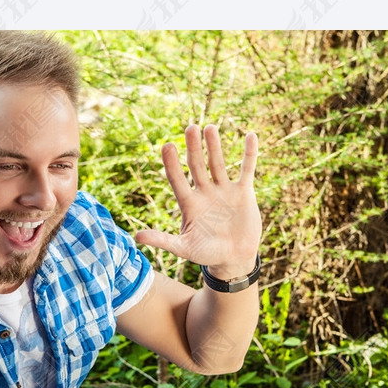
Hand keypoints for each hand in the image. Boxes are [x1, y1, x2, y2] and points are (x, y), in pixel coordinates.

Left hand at [136, 124, 260, 279]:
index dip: (172, 164)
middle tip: (190, 128)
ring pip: (218, 164)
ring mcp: (224, 190)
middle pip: (197, 166)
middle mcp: (205, 192)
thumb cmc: (206, 254)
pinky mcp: (243, 192)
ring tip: (209, 128)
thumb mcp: (183, 248)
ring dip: (214, 146)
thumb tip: (136, 237)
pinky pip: (247, 169)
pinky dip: (249, 154)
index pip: (177, 179)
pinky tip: (250, 136)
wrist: (233, 259)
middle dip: (194, 148)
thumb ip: (163, 241)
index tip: (168, 146)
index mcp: (189, 203)